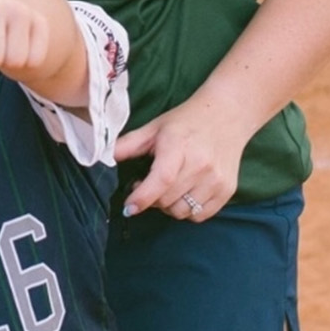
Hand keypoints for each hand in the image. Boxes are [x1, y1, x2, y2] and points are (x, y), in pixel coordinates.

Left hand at [115, 91, 253, 220]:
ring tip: (167, 188)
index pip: (161, 180)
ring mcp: (216, 179)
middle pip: (167, 200)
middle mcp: (200, 165)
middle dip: (151, 199)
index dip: (142, 198)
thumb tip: (101, 157)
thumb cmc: (186, 121)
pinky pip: (201, 215)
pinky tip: (184, 193)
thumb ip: (127, 144)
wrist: (228, 114)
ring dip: (168, 206)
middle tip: (146, 185)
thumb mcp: (154, 127)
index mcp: (178, 146)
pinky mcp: (227, 190)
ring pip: (183, 212)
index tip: (129, 207)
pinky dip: (188, 211)